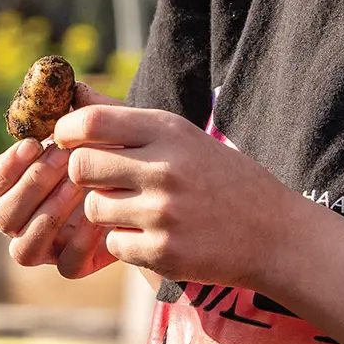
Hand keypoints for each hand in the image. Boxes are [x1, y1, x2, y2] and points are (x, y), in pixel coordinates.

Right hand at [0, 82, 121, 278]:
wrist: (157, 183)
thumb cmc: (120, 148)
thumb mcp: (103, 124)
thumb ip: (79, 106)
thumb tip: (58, 81)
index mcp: (18, 188)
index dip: (2, 170)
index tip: (33, 144)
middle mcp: (25, 221)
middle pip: (2, 218)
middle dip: (31, 185)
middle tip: (64, 158)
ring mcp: (50, 247)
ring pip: (23, 249)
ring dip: (48, 213)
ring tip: (80, 185)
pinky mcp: (78, 264)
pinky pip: (66, 265)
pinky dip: (80, 241)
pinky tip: (101, 215)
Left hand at [53, 104, 301, 289]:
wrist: (275, 234)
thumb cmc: (223, 179)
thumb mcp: (184, 138)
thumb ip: (126, 118)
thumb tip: (75, 91)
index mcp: (170, 132)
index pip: (91, 122)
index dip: (68, 132)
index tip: (70, 141)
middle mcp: (164, 168)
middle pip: (81, 166)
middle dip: (84, 174)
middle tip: (107, 179)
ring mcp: (163, 213)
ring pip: (94, 208)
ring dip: (107, 211)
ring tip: (141, 209)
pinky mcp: (163, 252)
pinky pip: (113, 244)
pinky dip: (127, 242)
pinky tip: (158, 235)